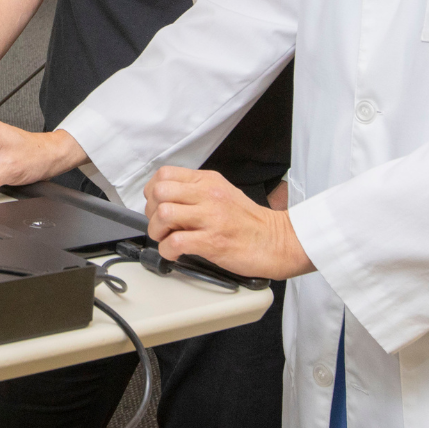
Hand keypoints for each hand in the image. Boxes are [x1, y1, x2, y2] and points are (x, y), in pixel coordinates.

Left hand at [145, 167, 313, 280]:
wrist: (277, 241)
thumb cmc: (250, 222)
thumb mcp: (222, 193)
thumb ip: (195, 193)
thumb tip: (166, 201)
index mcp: (208, 181)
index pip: (165, 174)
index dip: (152, 191)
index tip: (155, 204)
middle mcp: (208, 195)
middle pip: (160, 192)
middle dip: (151, 212)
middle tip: (160, 225)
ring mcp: (211, 218)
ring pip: (164, 214)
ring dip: (157, 232)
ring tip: (166, 239)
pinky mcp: (213, 242)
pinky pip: (176, 242)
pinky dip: (168, 250)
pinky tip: (175, 253)